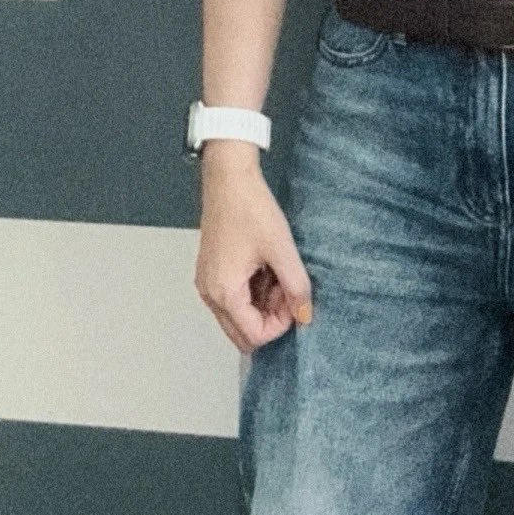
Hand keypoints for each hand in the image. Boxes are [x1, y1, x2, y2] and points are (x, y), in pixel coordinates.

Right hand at [195, 157, 314, 353]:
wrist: (229, 178)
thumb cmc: (249, 207)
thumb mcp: (282, 250)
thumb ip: (296, 287)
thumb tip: (305, 315)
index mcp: (224, 292)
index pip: (254, 336)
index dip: (280, 324)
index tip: (294, 299)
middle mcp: (210, 294)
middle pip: (242, 333)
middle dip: (270, 319)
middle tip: (287, 290)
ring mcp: (208, 283)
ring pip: (238, 316)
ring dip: (262, 305)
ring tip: (278, 274)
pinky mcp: (211, 272)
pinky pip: (233, 298)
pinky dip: (252, 292)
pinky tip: (266, 268)